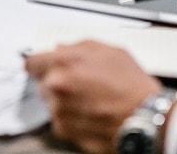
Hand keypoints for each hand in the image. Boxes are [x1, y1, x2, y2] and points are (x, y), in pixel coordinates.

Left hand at [25, 40, 160, 153]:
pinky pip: (59, 120)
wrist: (144, 118)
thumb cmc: (131, 86)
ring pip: (50, 102)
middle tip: (77, 83)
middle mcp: (57, 84)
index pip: (32, 62)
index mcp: (65, 60)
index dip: (38, 64)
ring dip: (62, 100)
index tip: (41, 67)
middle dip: (55, 81)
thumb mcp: (109, 51)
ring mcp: (59, 109)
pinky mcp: (64, 130)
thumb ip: (79, 46)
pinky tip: (89, 112)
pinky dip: (69, 117)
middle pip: (41, 82)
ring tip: (88, 99)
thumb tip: (62, 48)